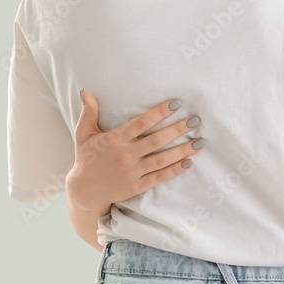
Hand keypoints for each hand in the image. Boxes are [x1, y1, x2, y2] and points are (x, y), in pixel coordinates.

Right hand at [66, 90, 204, 213]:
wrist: (84, 192)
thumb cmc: (86, 159)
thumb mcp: (83, 134)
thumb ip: (88, 113)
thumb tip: (86, 91)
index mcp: (114, 140)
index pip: (141, 123)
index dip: (159, 113)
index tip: (176, 103)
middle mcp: (125, 155)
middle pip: (156, 140)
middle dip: (178, 130)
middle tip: (196, 120)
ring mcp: (132, 172)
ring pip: (162, 160)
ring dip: (182, 150)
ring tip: (199, 141)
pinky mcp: (137, 186)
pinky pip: (159, 177)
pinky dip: (175, 170)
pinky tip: (189, 162)